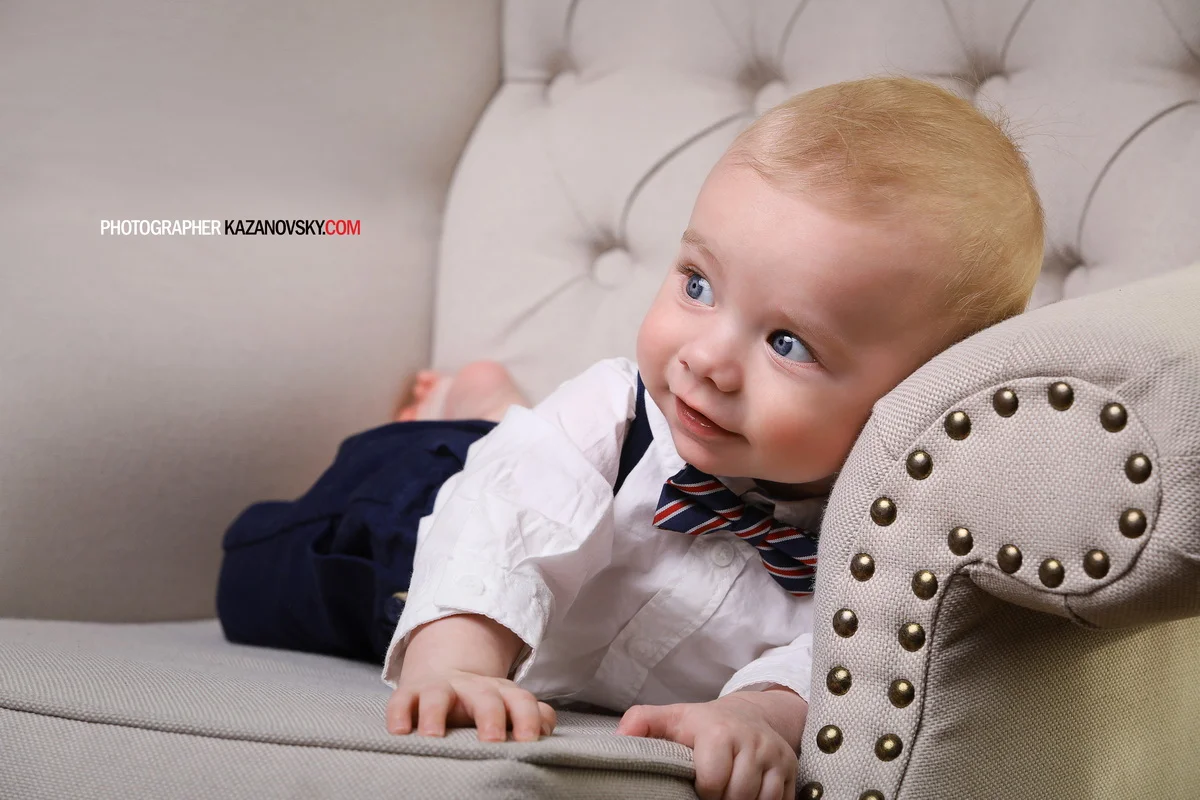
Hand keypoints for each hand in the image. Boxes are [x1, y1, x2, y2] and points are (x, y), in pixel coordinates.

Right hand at [385, 614, 554, 741]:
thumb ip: (531, 715)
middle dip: (490, 717)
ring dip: (435, 715)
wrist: (445, 675)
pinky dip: (398, 715)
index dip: (528, 718)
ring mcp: (440, 689)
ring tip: (433, 737)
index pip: (522, 701)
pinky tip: (399, 731)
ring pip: (438, 696)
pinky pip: (400, 701)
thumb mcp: (509, 705)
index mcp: (502, 693)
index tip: (529, 741)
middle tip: (492, 740)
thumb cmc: (483, 703)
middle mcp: (473, 688)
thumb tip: (547, 728)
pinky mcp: (410, 694)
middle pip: (485, 698)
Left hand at [616, 694, 798, 799]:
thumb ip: (642, 723)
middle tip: (712, 794)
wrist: (750, 714)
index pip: (712, 781)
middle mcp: (753, 742)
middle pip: (738, 796)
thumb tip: (618, 739)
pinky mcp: (792, 770)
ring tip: (728, 795)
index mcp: (720, 732)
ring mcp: (776, 757)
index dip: (702, 793)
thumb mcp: (672, 718)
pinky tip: (749, 797)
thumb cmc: (704, 724)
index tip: (696, 788)